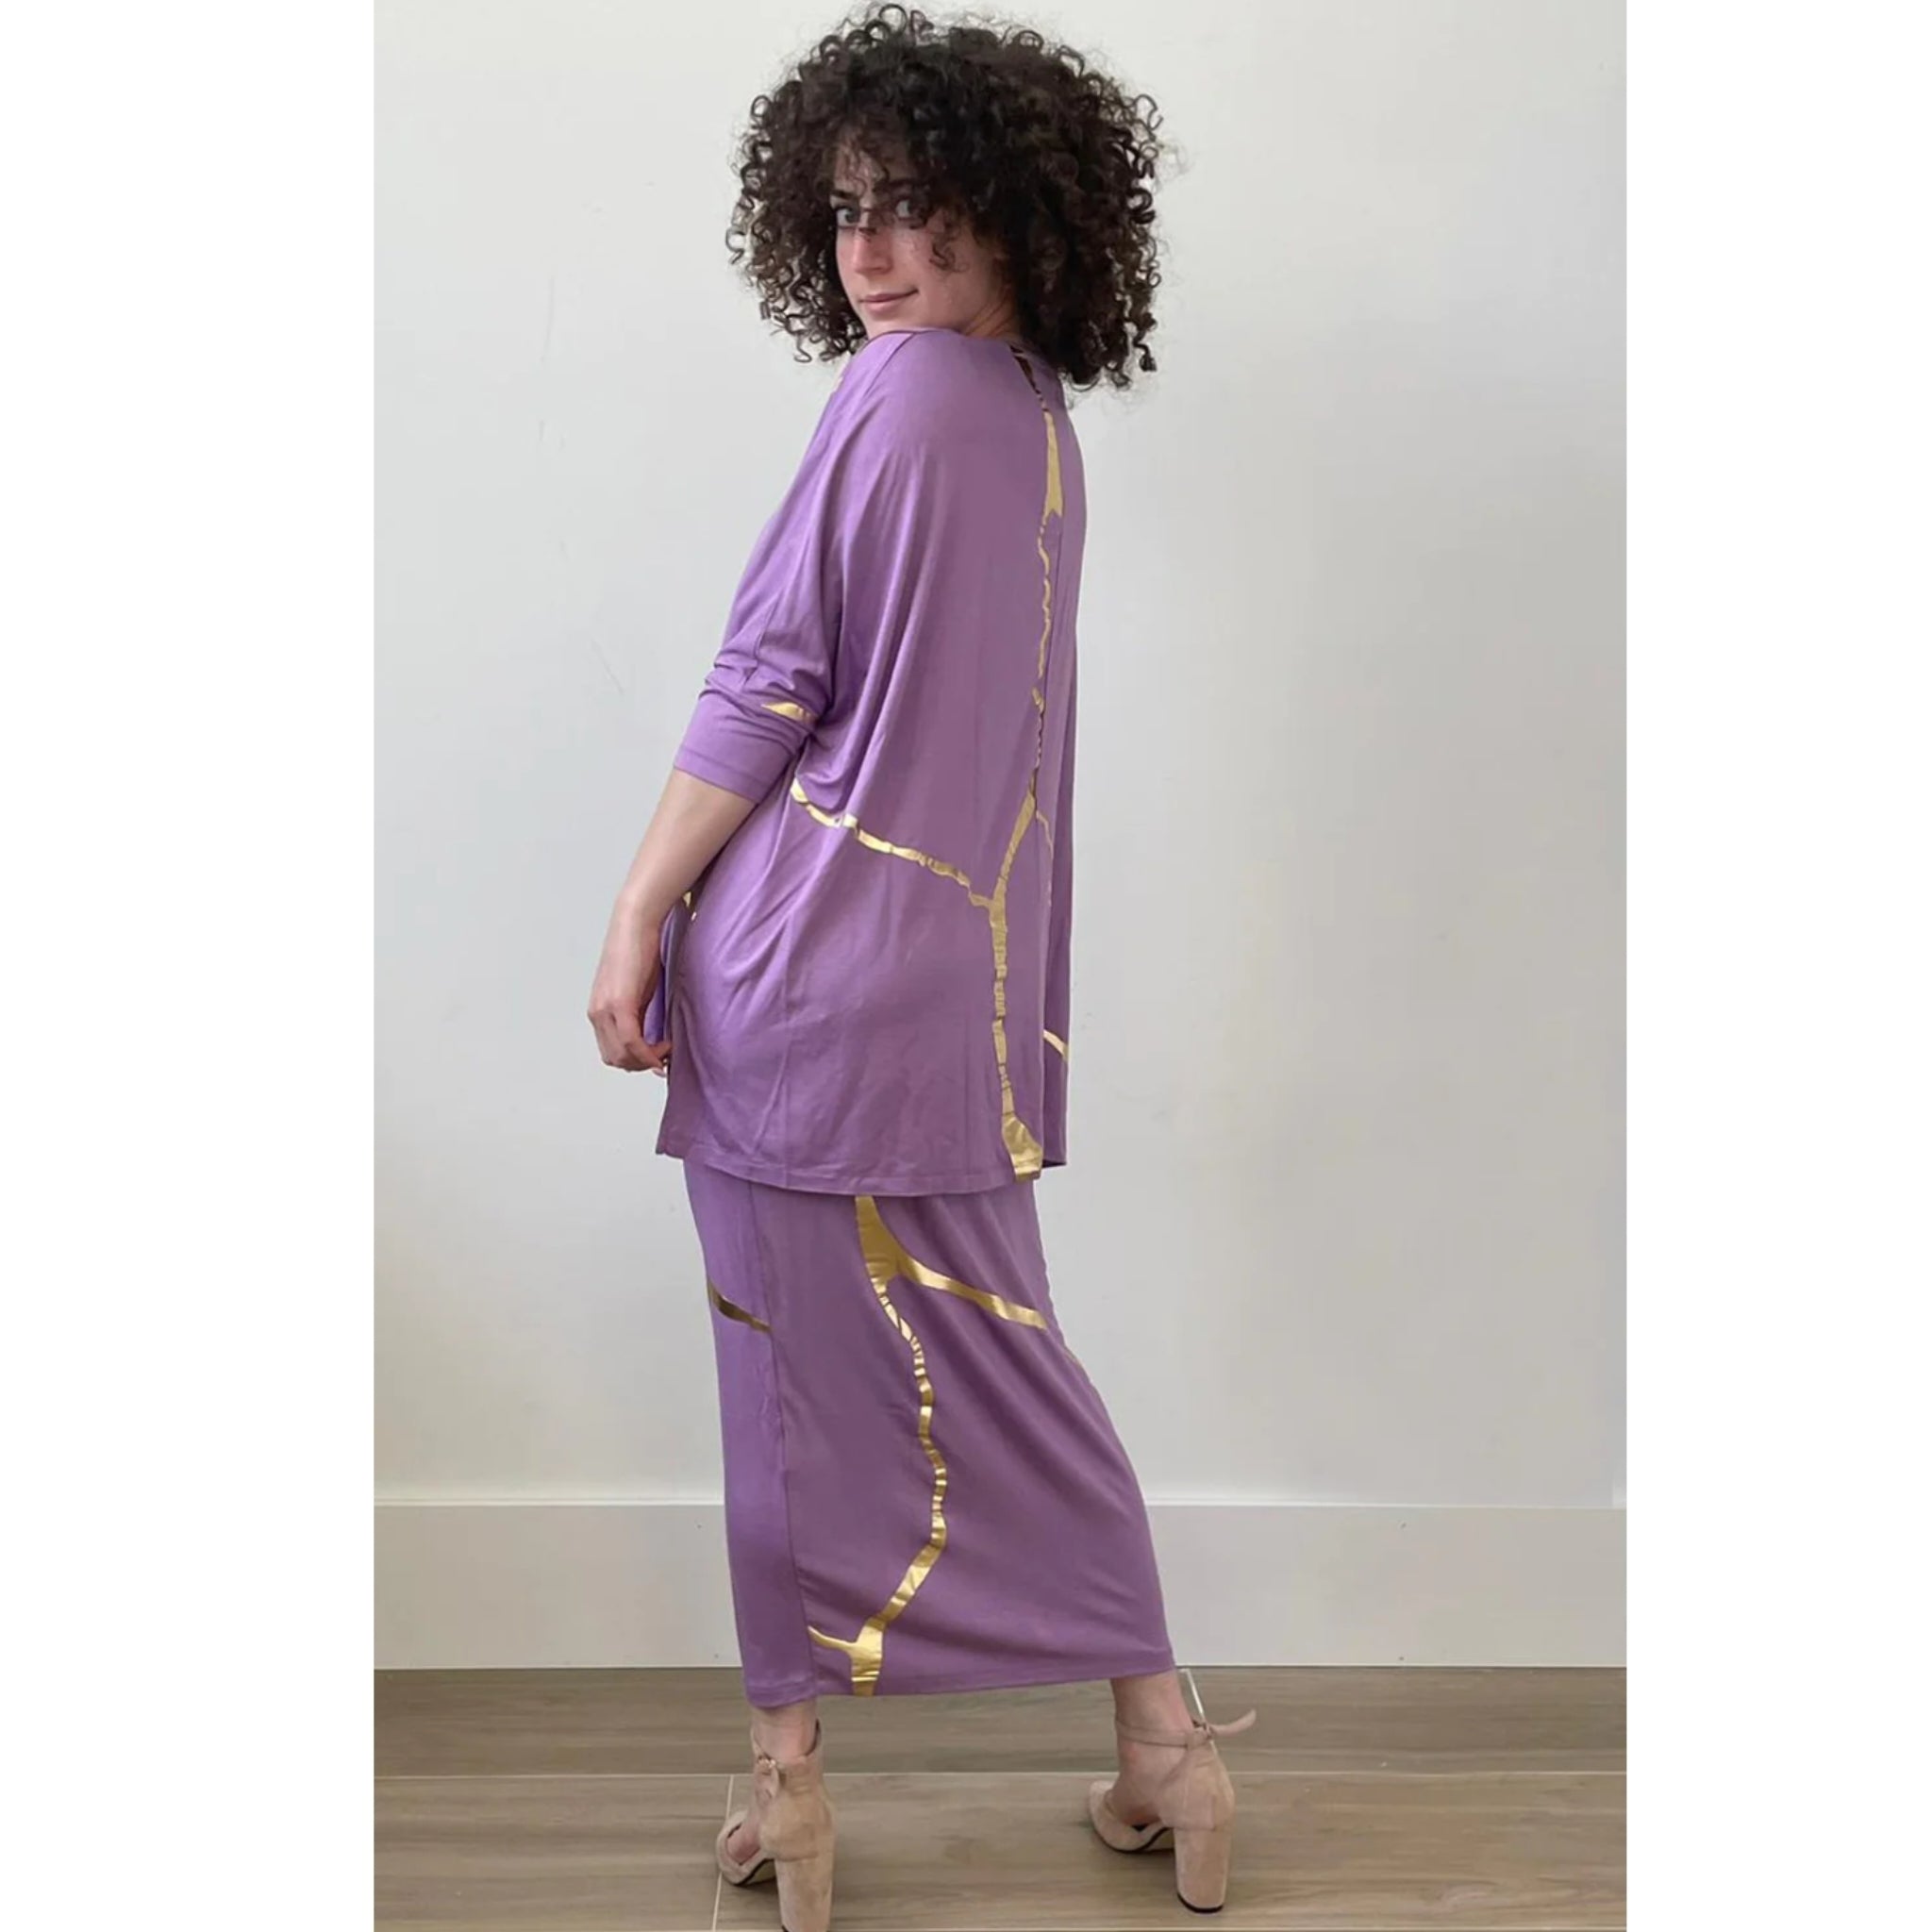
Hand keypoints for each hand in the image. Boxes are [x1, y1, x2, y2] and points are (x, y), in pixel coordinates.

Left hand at [588, 906, 672, 1074]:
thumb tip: (649, 1037)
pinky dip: (648, 1052)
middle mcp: (596, 1013)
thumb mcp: (637, 990)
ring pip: (622, 1056)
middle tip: (663, 1056)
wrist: (636, 923)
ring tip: (666, 1048)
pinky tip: (665, 1045)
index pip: (611, 1052)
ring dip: (646, 1060)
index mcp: (598, 1011)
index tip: (656, 1058)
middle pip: (615, 1059)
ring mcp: (605, 1010)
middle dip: (641, 1064)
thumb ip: (638, 1014)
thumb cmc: (639, 950)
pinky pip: (631, 1042)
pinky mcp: (619, 1004)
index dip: (635, 1061)